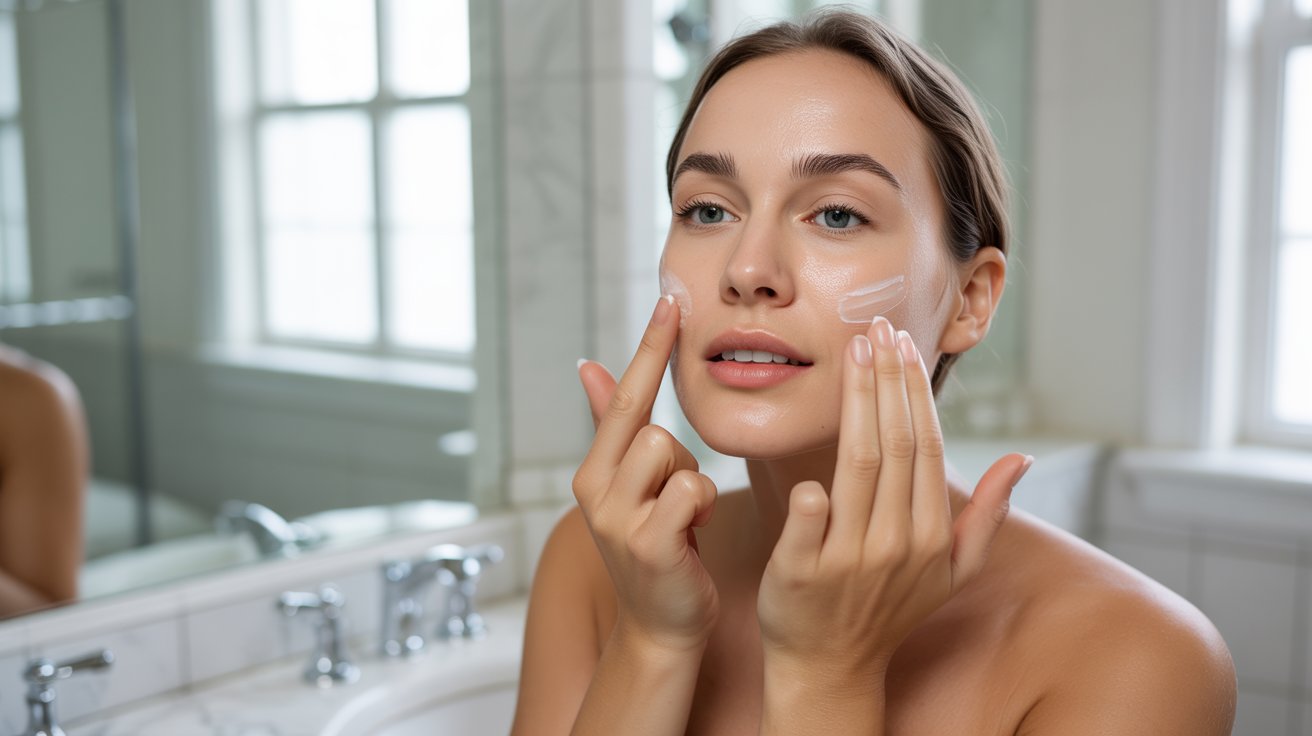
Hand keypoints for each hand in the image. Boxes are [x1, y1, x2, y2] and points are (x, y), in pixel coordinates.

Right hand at [573, 295, 720, 652]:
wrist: (662, 625)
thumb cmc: (657, 546)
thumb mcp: (630, 484)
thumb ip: (610, 424)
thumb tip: (586, 365)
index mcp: (592, 470)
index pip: (624, 395)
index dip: (649, 347)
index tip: (671, 299)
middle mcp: (594, 489)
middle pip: (653, 428)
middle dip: (679, 459)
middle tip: (677, 501)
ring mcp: (616, 519)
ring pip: (673, 454)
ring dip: (694, 485)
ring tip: (686, 520)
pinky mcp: (648, 544)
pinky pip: (692, 490)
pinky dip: (704, 508)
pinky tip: (694, 536)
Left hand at [757, 316, 1030, 681]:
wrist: (831, 666)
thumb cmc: (889, 611)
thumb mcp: (952, 571)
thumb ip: (987, 515)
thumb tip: (1023, 458)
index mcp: (932, 536)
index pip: (925, 447)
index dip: (915, 392)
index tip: (903, 345)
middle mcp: (896, 543)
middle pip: (894, 445)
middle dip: (886, 380)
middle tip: (874, 328)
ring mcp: (849, 559)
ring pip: (856, 466)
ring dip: (856, 403)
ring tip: (851, 354)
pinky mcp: (801, 574)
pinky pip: (807, 524)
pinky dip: (811, 496)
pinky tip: (810, 457)